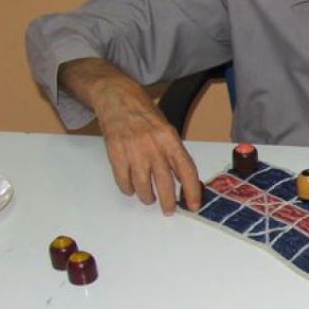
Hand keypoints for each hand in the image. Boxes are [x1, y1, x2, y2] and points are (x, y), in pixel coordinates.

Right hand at [98, 85, 202, 214]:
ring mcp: (133, 150)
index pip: (186, 171)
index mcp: (170, 140)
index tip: (194, 204)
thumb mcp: (168, 130)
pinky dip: (128, 189)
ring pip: (142, 186)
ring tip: (149, 199)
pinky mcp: (115, 153)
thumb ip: (174, 153)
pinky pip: (123, 180)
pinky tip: (131, 189)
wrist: (117, 98)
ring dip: (147, 197)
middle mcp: (153, 146)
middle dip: (168, 201)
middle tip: (169, 210)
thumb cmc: (145, 114)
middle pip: (164, 183)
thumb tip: (184, 179)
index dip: (192, 191)